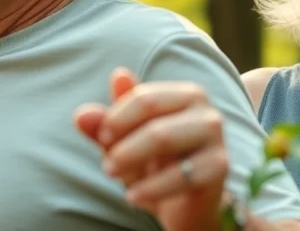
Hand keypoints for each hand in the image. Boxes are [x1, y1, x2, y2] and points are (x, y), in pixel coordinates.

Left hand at [75, 68, 228, 230]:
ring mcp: (215, 137)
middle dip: (121, 137)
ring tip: (113, 174)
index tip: (102, 138)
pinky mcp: (218, 167)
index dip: (115, 117)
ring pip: (162, 136)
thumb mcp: (126, 144)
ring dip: (130, 157)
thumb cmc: (156, 165)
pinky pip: (179, 174)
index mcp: (185, 94)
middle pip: (151, 111)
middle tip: (106, 163)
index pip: (142, 95)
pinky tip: (133, 197)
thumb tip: (81, 114)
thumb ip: (105, 126)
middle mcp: (205, 109)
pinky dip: (150, 187)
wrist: (188, 206)